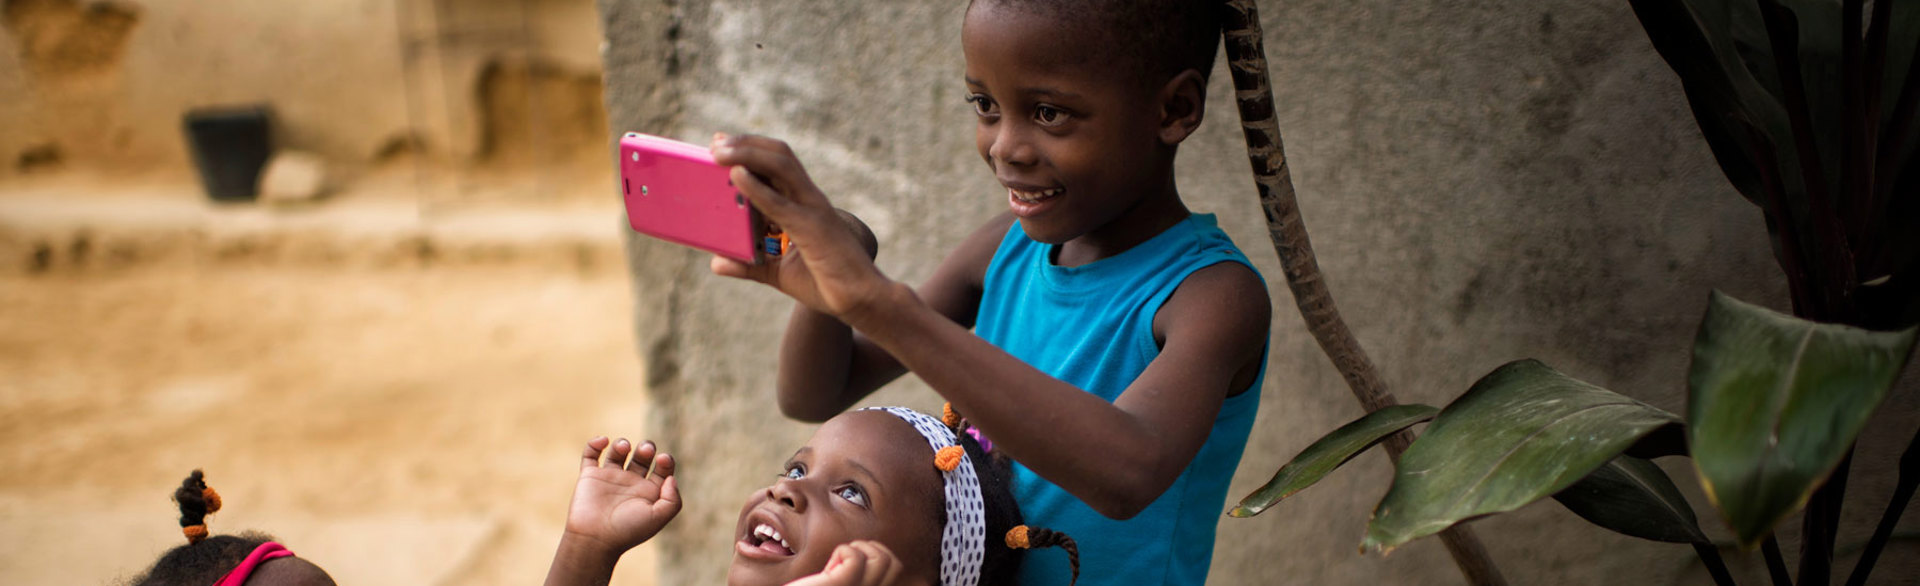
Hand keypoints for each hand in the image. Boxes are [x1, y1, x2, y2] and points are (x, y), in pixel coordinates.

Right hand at [562, 437, 681, 554]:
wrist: (595, 538)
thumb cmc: (627, 530)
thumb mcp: (658, 518)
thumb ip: (672, 499)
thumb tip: (671, 478)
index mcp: (648, 492)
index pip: (662, 469)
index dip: (666, 460)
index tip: (662, 459)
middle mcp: (630, 483)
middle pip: (642, 457)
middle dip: (646, 448)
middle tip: (646, 450)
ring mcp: (609, 478)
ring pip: (618, 452)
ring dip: (622, 443)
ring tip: (624, 447)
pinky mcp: (590, 476)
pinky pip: (591, 454)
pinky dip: (595, 444)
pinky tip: (603, 440)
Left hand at [708, 133, 894, 320]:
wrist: (862, 301)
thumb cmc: (825, 284)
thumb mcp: (778, 273)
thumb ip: (749, 265)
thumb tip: (716, 263)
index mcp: (803, 205)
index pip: (776, 165)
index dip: (750, 149)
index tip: (720, 143)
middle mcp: (808, 199)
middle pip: (777, 156)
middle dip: (745, 143)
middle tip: (715, 142)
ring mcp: (812, 209)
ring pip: (780, 166)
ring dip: (747, 154)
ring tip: (718, 152)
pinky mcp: (812, 228)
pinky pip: (780, 203)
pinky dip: (756, 188)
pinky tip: (736, 176)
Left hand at [783, 541, 916, 585]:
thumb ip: (854, 578)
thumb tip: (871, 554)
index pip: (895, 570)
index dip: (873, 560)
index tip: (846, 571)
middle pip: (894, 563)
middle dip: (870, 551)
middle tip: (844, 564)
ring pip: (882, 558)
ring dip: (858, 550)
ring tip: (837, 565)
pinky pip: (854, 557)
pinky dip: (842, 551)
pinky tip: (827, 570)